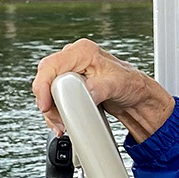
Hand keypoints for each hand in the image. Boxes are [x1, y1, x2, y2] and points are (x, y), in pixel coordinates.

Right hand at [32, 39, 175, 142]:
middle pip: (45, 80)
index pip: (51, 66)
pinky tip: (62, 123)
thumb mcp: (116, 85)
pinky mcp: (69, 85)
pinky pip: (54, 97)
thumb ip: (99, 89)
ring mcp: (70, 72)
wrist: (136, 96)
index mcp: (82, 51)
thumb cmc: (130, 84)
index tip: (45, 106)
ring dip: (52, 111)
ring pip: (47, 91)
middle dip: (48, 103)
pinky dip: (56, 111)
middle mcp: (73, 59)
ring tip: (62, 126)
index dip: (43, 86)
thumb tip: (84, 94)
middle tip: (59, 121)